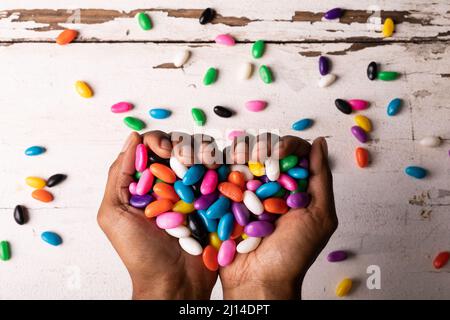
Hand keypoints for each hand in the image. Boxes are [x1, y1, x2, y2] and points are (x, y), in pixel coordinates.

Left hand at [97, 131, 217, 298]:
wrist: (173, 283)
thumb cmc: (140, 254)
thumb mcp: (114, 214)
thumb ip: (118, 176)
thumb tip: (132, 138)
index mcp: (145, 184)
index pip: (152, 148)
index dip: (158, 141)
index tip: (165, 151)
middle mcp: (170, 184)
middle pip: (179, 149)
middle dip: (184, 145)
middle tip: (187, 157)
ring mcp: (194, 192)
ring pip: (201, 159)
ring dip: (205, 154)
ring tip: (208, 162)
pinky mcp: (214, 202)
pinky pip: (220, 178)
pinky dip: (222, 167)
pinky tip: (220, 168)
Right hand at [220, 134, 337, 298]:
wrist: (258, 280)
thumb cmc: (293, 255)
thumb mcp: (319, 216)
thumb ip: (320, 178)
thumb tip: (319, 142)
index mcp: (296, 188)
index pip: (294, 153)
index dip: (287, 145)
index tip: (278, 153)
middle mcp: (272, 187)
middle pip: (267, 151)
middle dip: (262, 146)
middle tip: (256, 157)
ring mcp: (248, 192)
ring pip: (244, 159)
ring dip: (241, 153)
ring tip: (238, 159)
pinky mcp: (227, 200)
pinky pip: (224, 176)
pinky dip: (222, 166)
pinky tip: (222, 164)